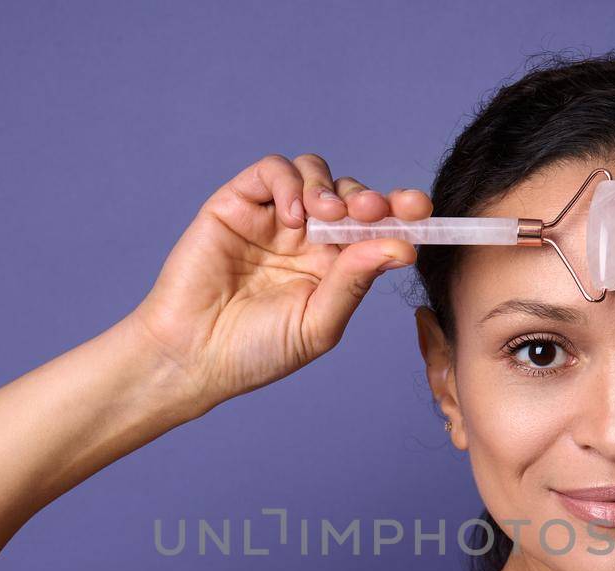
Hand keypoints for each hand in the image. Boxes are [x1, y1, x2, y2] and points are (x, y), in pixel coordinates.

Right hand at [125, 153, 432, 410]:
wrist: (194, 356)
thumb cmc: (256, 351)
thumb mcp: (318, 323)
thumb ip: (354, 282)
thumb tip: (401, 247)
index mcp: (333, 266)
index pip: (375, 227)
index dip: (399, 213)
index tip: (420, 210)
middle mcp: (306, 237)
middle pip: (350, 194)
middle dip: (369, 198)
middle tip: (375, 212)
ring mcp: (272, 218)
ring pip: (313, 172)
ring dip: (330, 187)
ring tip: (328, 217)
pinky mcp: (237, 204)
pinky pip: (271, 171)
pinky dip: (289, 182)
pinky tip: (293, 217)